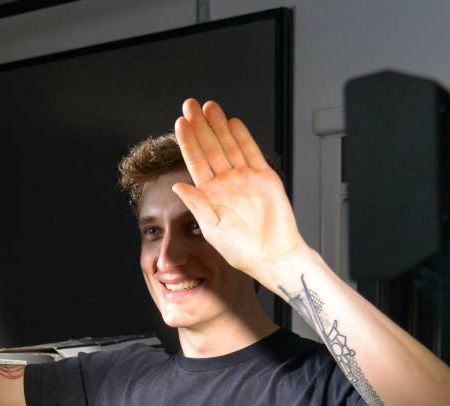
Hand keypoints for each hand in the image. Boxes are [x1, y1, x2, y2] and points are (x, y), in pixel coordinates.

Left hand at [172, 99, 308, 285]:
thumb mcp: (212, 229)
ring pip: (229, 145)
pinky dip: (243, 137)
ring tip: (209, 107)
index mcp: (209, 194)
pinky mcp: (264, 177)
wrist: (272, 256)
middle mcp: (225, 182)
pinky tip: (232, 122)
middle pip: (210, 148)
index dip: (188, 142)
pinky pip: (252, 152)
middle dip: (200, 126)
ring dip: (219, 126)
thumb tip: (178, 186)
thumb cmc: (241, 250)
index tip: (180, 124)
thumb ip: (198, 205)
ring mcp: (244, 177)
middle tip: (190, 105)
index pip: (195, 161)